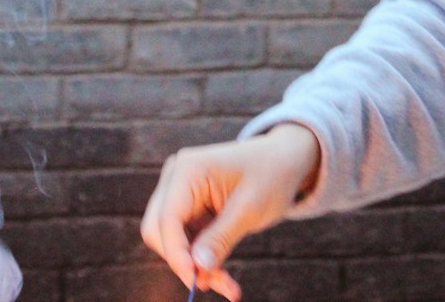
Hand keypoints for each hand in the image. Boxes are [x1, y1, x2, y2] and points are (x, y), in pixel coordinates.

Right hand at [140, 123, 320, 300]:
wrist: (283, 160)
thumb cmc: (271, 174)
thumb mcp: (251, 208)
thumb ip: (221, 238)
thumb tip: (197, 268)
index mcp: (188, 169)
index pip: (168, 218)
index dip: (177, 253)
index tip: (195, 281)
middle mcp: (176, 178)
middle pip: (160, 231)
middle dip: (185, 262)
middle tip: (215, 285)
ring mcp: (180, 193)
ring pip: (173, 242)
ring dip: (196, 266)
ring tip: (227, 285)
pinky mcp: (189, 209)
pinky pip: (186, 242)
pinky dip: (203, 260)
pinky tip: (224, 279)